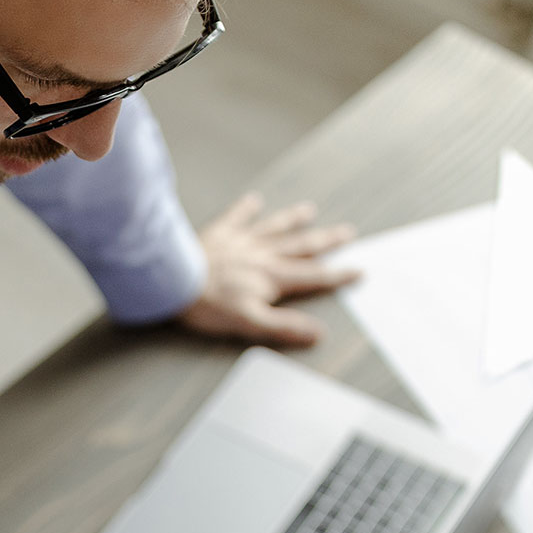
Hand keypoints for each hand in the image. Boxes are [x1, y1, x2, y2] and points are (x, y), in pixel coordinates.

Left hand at [178, 195, 359, 346]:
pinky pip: (238, 217)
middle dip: (327, 241)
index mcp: (273, 277)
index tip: (358, 270)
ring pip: (275, 227)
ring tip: (310, 209)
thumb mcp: (251, 323)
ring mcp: (242, 241)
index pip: (313, 276)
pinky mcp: (220, 233)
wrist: (174, 280)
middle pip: (301, 246)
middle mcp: (263, 254)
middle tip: (348, 232)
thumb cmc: (208, 305)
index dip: (338, 275)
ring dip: (294, 219)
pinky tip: (254, 199)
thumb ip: (285, 326)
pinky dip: (247, 208)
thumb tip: (317, 333)